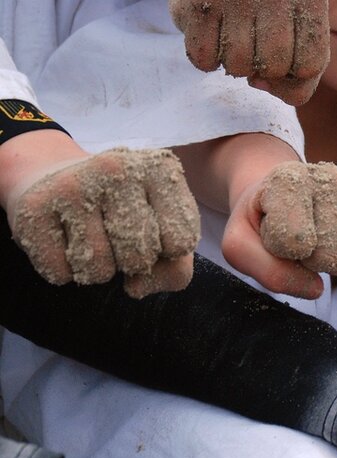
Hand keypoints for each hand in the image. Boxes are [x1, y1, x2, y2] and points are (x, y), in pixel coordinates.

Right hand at [9, 146, 199, 298]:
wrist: (50, 175)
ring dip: (97, 268)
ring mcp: (72, 185)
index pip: (181, 242)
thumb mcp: (163, 233)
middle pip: (139, 258)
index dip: (166, 250)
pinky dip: (64, 269)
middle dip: (130, 261)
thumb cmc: (121, 211)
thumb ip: (176, 269)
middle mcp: (116, 169)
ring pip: (99, 271)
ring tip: (89, 235)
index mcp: (158, 170)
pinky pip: (60, 273)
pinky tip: (62, 238)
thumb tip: (136, 287)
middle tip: (115, 232)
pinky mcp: (34, 208)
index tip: (152, 229)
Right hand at [168, 0, 329, 104]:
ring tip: (233, 35)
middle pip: (273, 68)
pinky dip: (205, 58)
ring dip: (234, 62)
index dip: (296, 76)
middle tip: (255, 42)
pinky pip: (202, 58)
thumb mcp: (301, 17)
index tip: (287, 58)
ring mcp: (233, 0)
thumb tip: (256, 83)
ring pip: (238, 66)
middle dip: (265, 66)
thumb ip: (301, 62)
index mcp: (308, 0)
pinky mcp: (197, 5)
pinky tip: (211, 36)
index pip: (310, 66)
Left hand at [222, 161, 336, 298]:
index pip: (292, 243)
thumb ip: (264, 270)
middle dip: (311, 262)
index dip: (280, 252)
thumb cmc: (262, 222)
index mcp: (286, 180)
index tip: (274, 234)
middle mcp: (329, 178)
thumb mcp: (239, 244)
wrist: (285, 196)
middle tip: (301, 244)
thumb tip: (316, 288)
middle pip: (328, 255)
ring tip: (323, 244)